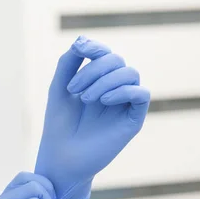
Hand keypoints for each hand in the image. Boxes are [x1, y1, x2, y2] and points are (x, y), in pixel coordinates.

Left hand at [35, 36, 150, 198]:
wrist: (61, 158)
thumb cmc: (58, 126)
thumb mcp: (59, 89)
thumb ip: (68, 63)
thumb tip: (82, 40)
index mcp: (96, 82)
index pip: (105, 54)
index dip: (95, 47)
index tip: (79, 49)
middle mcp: (113, 90)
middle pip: (117, 61)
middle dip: (94, 69)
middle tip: (73, 90)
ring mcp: (124, 105)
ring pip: (130, 73)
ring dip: (106, 80)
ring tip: (86, 99)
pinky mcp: (133, 120)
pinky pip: (141, 94)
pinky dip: (123, 90)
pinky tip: (104, 100)